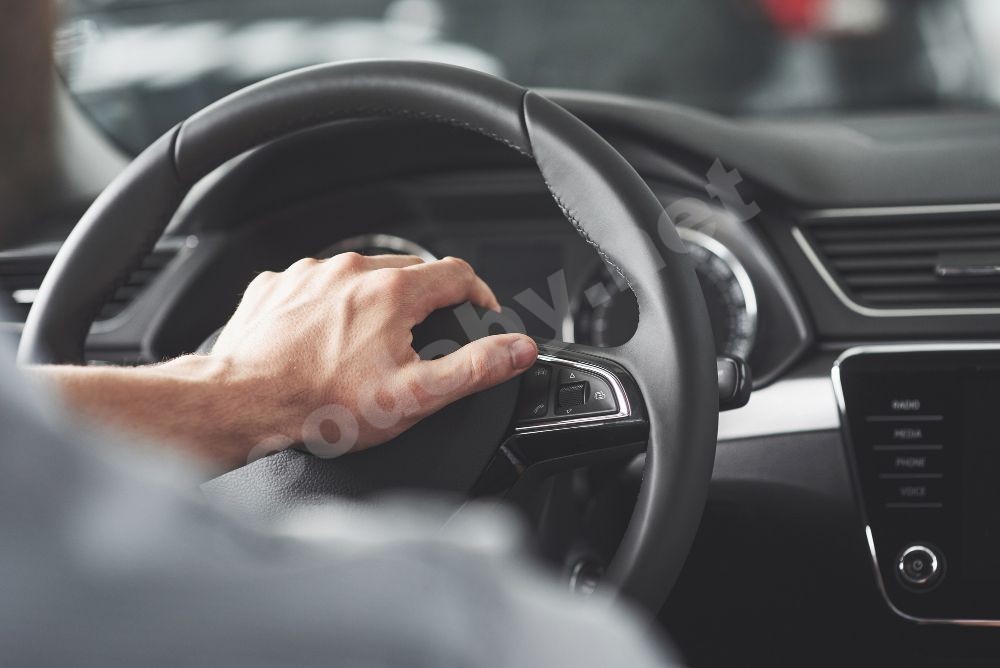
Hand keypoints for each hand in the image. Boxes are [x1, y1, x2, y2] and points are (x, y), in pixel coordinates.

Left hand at [37, 253, 536, 469]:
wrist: (241, 404)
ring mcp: (311, 274)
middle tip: (421, 341)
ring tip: (369, 346)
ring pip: (362, 275)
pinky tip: (326, 341)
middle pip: (410, 271)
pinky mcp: (278, 285)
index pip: (457, 273)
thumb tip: (518, 349)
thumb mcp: (414, 397)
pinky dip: (331, 305)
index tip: (478, 313)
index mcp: (393, 292)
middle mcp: (352, 270)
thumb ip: (475, 368)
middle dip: (425, 301)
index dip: (477, 294)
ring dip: (377, 301)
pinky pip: (319, 284)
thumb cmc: (321, 406)